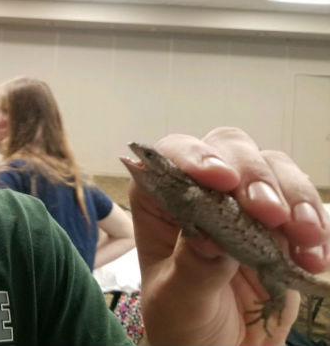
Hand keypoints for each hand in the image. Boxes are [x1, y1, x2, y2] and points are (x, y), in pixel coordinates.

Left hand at [128, 127, 329, 345]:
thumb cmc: (183, 324)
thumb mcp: (178, 302)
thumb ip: (193, 268)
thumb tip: (212, 236)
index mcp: (159, 201)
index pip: (170, 157)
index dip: (193, 157)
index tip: (219, 179)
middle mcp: (201, 191)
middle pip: (227, 148)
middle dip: (252, 174)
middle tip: (268, 213)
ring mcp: (243, 204)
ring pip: (271, 166)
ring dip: (292, 196)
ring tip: (303, 239)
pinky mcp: (280, 224)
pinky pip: (303, 204)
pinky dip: (315, 223)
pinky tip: (314, 258)